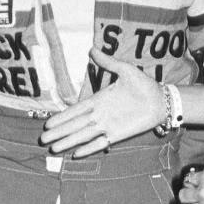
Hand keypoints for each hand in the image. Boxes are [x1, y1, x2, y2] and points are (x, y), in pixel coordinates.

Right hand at [40, 47, 164, 157]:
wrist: (161, 100)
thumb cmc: (144, 85)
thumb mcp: (125, 70)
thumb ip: (108, 62)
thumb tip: (91, 49)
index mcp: (99, 99)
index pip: (76, 110)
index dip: (62, 117)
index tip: (48, 123)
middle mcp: (100, 114)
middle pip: (75, 125)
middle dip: (59, 132)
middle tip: (42, 139)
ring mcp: (108, 125)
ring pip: (83, 135)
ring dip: (68, 142)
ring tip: (53, 149)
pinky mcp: (118, 135)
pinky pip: (100, 143)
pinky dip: (89, 148)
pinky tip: (76, 154)